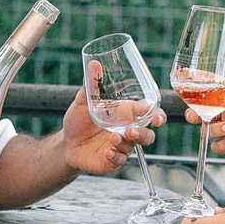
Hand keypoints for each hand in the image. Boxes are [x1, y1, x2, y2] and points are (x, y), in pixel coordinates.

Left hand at [63, 60, 165, 176]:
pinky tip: (107, 151)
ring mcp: (121, 147)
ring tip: (113, 137)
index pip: (149, 115)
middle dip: (143, 134)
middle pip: (147, 135)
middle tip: (131, 130)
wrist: (66, 142)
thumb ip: (92, 84)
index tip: (157, 119)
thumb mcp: (83, 101)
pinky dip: (115, 156)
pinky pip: (119, 160)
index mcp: (127, 114)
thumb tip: (94, 62)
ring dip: (126, 143)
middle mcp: (127, 131)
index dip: (158, 117)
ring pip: (133, 147)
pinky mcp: (111, 160)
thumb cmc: (79, 119)